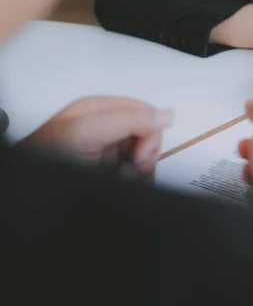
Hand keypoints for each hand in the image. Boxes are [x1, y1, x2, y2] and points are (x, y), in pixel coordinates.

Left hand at [20, 97, 173, 174]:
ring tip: (118, 177)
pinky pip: (138, 176)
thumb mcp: (87, 132)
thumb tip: (166, 115)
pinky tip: (117, 183)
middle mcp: (107, 129)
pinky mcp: (110, 173)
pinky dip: (134, 182)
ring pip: (146, 159)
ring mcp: (108, 153)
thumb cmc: (46, 159)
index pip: (146, 113)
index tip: (139, 151)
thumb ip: (128, 120)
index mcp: (100, 109)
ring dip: (139, 173)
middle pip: (149, 137)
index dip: (150, 132)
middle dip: (144, 156)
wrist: (34, 195)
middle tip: (128, 166)